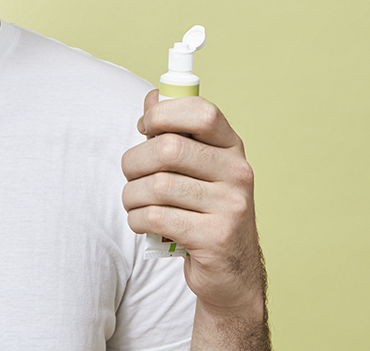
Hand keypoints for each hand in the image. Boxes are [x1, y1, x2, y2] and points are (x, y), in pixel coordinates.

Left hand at [121, 91, 268, 347]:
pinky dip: (137, 219)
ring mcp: (231, 207)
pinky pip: (156, 217)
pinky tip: (144, 223)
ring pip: (157, 186)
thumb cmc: (203, 210)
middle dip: (134, 161)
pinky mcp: (216, 239)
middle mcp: (238, 174)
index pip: (201, 112)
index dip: (163, 113)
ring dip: (132, 195)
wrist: (232, 274)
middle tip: (131, 174)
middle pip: (168, 149)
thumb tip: (152, 96)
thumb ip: (176, 132)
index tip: (146, 128)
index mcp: (232, 149)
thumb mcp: (197, 168)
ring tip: (136, 203)